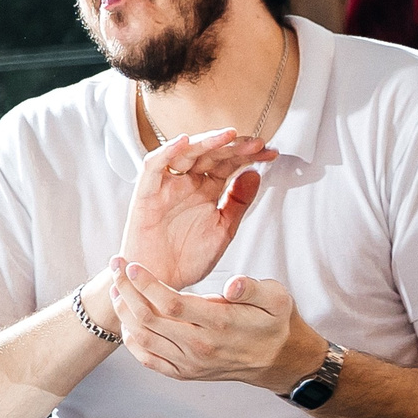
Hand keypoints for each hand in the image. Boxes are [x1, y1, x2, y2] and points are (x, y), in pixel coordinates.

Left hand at [110, 261, 314, 388]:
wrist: (279, 360)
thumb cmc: (275, 321)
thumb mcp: (277, 298)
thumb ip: (253, 288)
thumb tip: (233, 285)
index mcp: (221, 324)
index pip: (172, 304)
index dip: (147, 285)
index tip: (132, 266)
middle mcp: (202, 347)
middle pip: (150, 319)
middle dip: (127, 290)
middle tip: (116, 268)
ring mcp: (191, 363)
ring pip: (144, 338)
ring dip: (124, 313)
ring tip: (117, 289)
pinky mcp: (186, 373)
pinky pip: (149, 359)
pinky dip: (132, 341)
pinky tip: (127, 321)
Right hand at [119, 128, 276, 290]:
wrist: (160, 282)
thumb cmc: (187, 258)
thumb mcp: (223, 229)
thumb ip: (238, 202)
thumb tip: (255, 174)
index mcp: (206, 189)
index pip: (229, 163)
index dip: (249, 156)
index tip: (271, 153)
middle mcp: (187, 182)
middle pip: (211, 154)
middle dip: (233, 146)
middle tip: (256, 143)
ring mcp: (166, 185)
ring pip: (185, 153)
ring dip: (206, 142)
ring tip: (228, 135)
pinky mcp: (146, 192)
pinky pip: (154, 165)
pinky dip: (167, 151)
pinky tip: (185, 141)